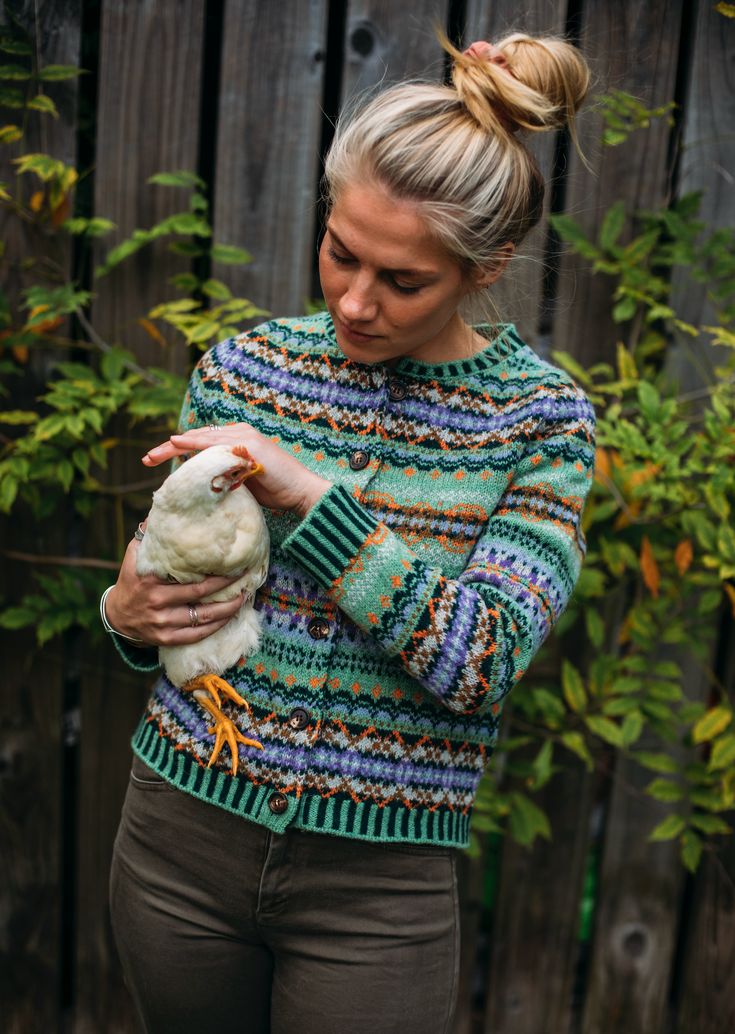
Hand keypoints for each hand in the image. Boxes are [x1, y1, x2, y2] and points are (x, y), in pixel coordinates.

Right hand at [105, 536, 247, 646]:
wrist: (117, 615)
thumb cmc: (132, 579)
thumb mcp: (135, 554)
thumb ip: (150, 534)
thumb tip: (168, 510)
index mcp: (151, 579)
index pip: (189, 575)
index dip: (214, 571)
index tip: (233, 562)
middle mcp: (156, 601)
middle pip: (200, 594)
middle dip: (226, 585)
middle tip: (245, 575)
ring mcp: (162, 622)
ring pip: (203, 617)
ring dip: (228, 608)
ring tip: (244, 596)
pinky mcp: (166, 639)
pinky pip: (197, 634)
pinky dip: (216, 626)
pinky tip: (230, 616)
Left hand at [142, 423, 331, 516]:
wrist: (301, 492)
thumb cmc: (275, 490)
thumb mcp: (242, 482)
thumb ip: (224, 476)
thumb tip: (201, 486)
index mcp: (237, 441)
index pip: (200, 443)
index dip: (178, 450)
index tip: (156, 460)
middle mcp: (239, 433)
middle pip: (196, 437)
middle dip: (168, 448)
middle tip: (146, 459)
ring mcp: (243, 437)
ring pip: (200, 438)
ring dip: (174, 445)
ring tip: (153, 455)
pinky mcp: (247, 445)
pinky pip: (214, 442)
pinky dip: (193, 442)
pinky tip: (176, 443)